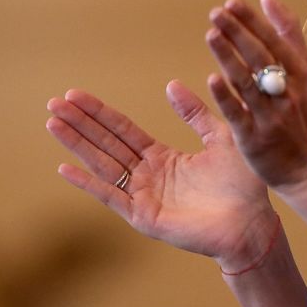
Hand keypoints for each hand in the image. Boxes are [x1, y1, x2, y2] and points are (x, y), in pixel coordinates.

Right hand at [45, 83, 276, 269]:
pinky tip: (65, 168)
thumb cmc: (243, 183)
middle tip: (53, 102)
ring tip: (53, 123)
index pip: (122, 129)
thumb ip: (195, 113)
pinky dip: (88, 183)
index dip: (99, 112)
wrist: (253, 222)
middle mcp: (147, 175)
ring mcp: (143, 196)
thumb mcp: (220, 137)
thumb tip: (171, 84)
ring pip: (103, 164)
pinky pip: (112, 197)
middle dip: (80, 123)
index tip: (75, 94)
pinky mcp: (145, 217)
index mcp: (162, 157)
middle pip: (106, 143)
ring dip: (77, 144)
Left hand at [205, 0, 306, 189]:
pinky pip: (239, 114)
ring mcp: (272, 116)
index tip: (232, 2)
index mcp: (301, 75)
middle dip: (238, 33)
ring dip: (229, 57)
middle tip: (216, 13)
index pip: (275, 42)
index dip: (253, 22)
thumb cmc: (306, 118)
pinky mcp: (256, 139)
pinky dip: (227, 96)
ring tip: (211, 35)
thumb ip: (289, 36)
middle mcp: (288, 93)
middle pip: (261, 58)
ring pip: (248, 82)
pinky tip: (212, 79)